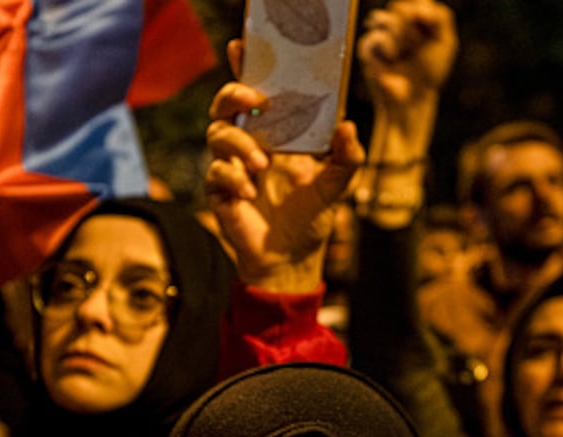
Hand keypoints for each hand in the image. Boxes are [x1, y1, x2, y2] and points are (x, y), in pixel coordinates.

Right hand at [205, 54, 364, 292]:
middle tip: (256, 101)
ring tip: (262, 165)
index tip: (242, 48)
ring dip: (240, 144)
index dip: (245, 69)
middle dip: (234, 95)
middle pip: (225, 105)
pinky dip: (233, 179)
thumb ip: (347, 157)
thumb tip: (348, 125)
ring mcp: (231, 167)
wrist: (291, 262)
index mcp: (275, 134)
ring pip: (217, 134)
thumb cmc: (310, 218)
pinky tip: (251, 195)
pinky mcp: (219, 192)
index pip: (257, 95)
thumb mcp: (336, 185)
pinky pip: (215, 172)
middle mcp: (249, 144)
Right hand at [358, 0, 456, 115]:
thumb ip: (441, 16)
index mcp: (414, 17)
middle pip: (399, 6)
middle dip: (411, 28)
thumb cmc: (430, 71)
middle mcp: (395, 22)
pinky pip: (378, 36)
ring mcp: (380, 33)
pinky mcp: (367, 47)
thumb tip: (417, 9)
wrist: (413, 98)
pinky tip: (392, 59)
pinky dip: (389, 48)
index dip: (421, 10)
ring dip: (400, 38)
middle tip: (416, 46)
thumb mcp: (445, 41)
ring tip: (404, 54)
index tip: (428, 24)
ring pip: (386, 18)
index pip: (414, 0)